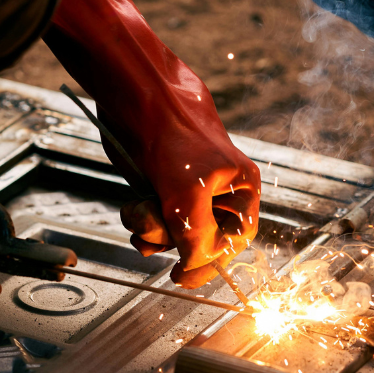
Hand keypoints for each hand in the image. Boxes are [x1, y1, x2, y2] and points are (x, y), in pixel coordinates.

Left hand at [44, 0, 260, 288]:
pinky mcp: (160, 182)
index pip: (236, 238)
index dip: (212, 261)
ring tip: (139, 210)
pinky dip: (140, 221)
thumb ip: (197, 238)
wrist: (135, 95)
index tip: (184, 277)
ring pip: (173, 230)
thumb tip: (195, 269)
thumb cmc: (171, 134)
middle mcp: (217, 188)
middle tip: (156, 235)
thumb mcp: (187, 195)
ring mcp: (186, 185)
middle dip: (174, 240)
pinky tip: (133, 208)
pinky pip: (154, 217)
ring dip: (152, 230)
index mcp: (240, 186)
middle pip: (201, 238)